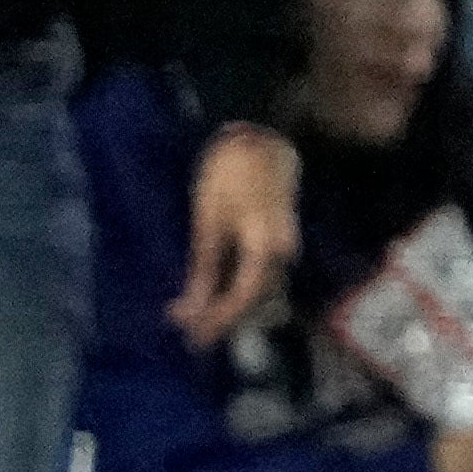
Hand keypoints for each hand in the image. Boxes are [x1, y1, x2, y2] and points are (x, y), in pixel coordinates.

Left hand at [171, 121, 301, 344]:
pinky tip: (217, 291)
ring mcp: (285, 248)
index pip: (242, 300)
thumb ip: (203, 269)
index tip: (189, 336)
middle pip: (254, 302)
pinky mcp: (279, 242)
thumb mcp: (209, 221)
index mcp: (266, 249)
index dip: (215, 321)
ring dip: (230, 307)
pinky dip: (238, 289)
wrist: (260, 135)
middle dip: (220, 319)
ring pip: (260, 293)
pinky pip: (262, 277)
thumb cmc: (229, 174)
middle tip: (187, 330)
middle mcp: (283, 255)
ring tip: (197, 314)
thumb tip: (191, 311)